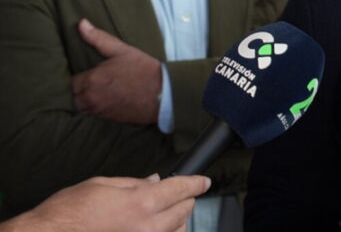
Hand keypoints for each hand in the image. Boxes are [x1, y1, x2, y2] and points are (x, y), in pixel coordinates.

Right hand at [2, 174, 210, 231]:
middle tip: (182, 194)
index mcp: (141, 204)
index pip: (180, 189)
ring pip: (177, 231)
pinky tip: (157, 228)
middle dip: (186, 200)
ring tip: (170, 213)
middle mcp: (148, 228)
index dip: (195, 183)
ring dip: (178, 221)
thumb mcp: (101, 185)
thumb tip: (155, 181)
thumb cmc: (67, 213)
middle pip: (184, 212)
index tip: (203, 181)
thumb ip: (134, 184)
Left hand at [71, 19, 161, 123]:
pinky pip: (94, 114)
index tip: (90, 74)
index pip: (72, 82)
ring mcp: (99, 110)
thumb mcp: (122, 50)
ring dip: (87, 100)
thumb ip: (98, 38)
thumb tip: (81, 23)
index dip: (80, 77)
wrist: (163, 93)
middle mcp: (91, 97)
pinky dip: (98, 108)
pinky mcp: (108, 119)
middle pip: (73, 97)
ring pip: (82, 107)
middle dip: (81, 90)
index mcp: (92, 79)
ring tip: (100, 92)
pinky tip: (109, 100)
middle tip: (93, 83)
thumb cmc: (143, 69)